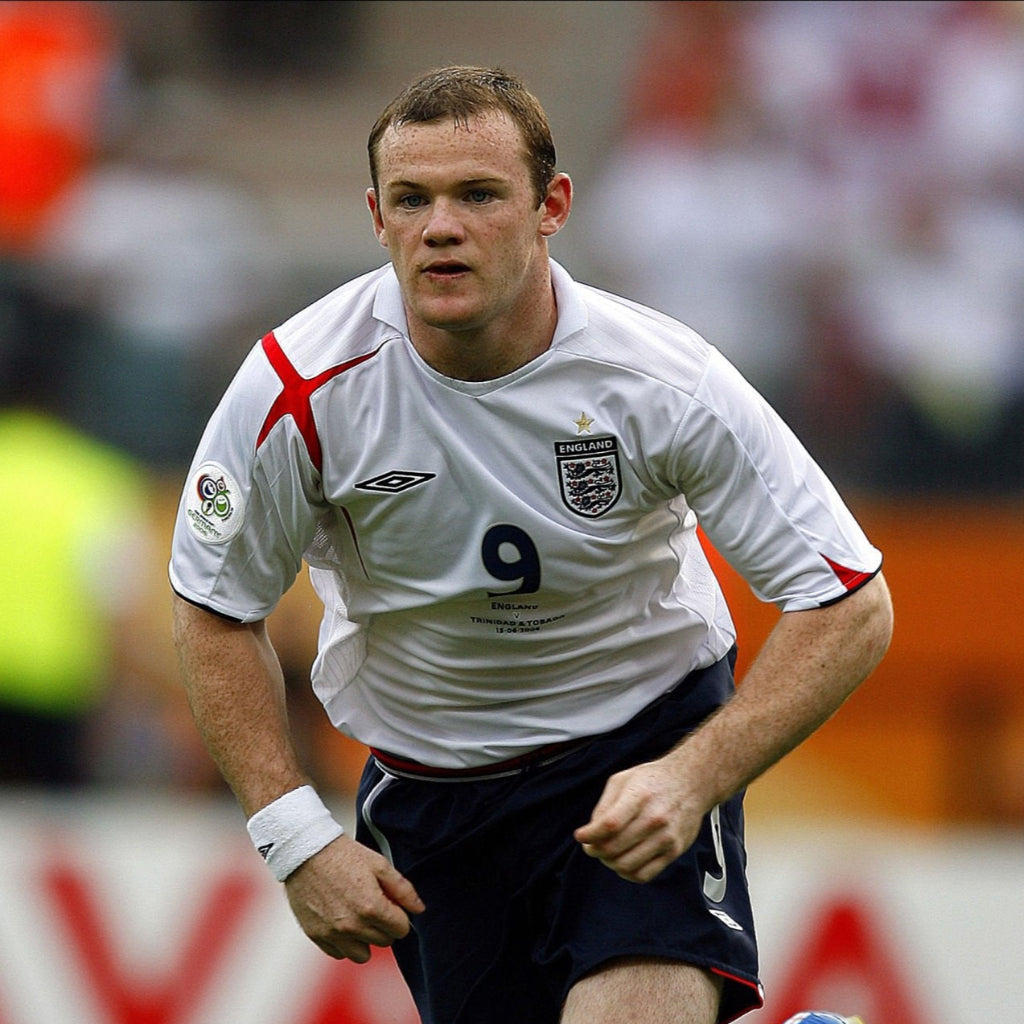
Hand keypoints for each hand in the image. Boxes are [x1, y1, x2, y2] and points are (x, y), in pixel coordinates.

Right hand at [283, 835, 424, 961]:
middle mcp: (352, 926)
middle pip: (384, 942)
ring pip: (362, 955)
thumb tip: (420, 910)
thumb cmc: (345, 856)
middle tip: (374, 905)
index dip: (400, 916)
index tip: (391, 904)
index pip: (401, 929)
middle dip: (384, 925)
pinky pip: (339, 953)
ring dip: (365, 939)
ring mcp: (333, 934)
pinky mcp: (316, 936)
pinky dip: (344, 942)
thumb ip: (403, 889)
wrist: (307, 852)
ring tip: (359, 917)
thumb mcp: (379, 864)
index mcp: (372, 907)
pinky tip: (342, 920)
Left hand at [573, 759, 703, 882]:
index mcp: (639, 796)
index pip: (610, 824)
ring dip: (609, 863)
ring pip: (627, 865)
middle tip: (591, 846)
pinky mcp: (674, 851)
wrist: (691, 782)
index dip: (590, 835)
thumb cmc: (654, 780)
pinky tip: (623, 862)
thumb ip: (605, 805)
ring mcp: (666, 837)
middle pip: (615, 847)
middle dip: (595, 850)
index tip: (581, 836)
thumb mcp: (623, 780)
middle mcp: (654, 818)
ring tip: (607, 854)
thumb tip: (592, 831)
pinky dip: (627, 873)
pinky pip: (644, 875)